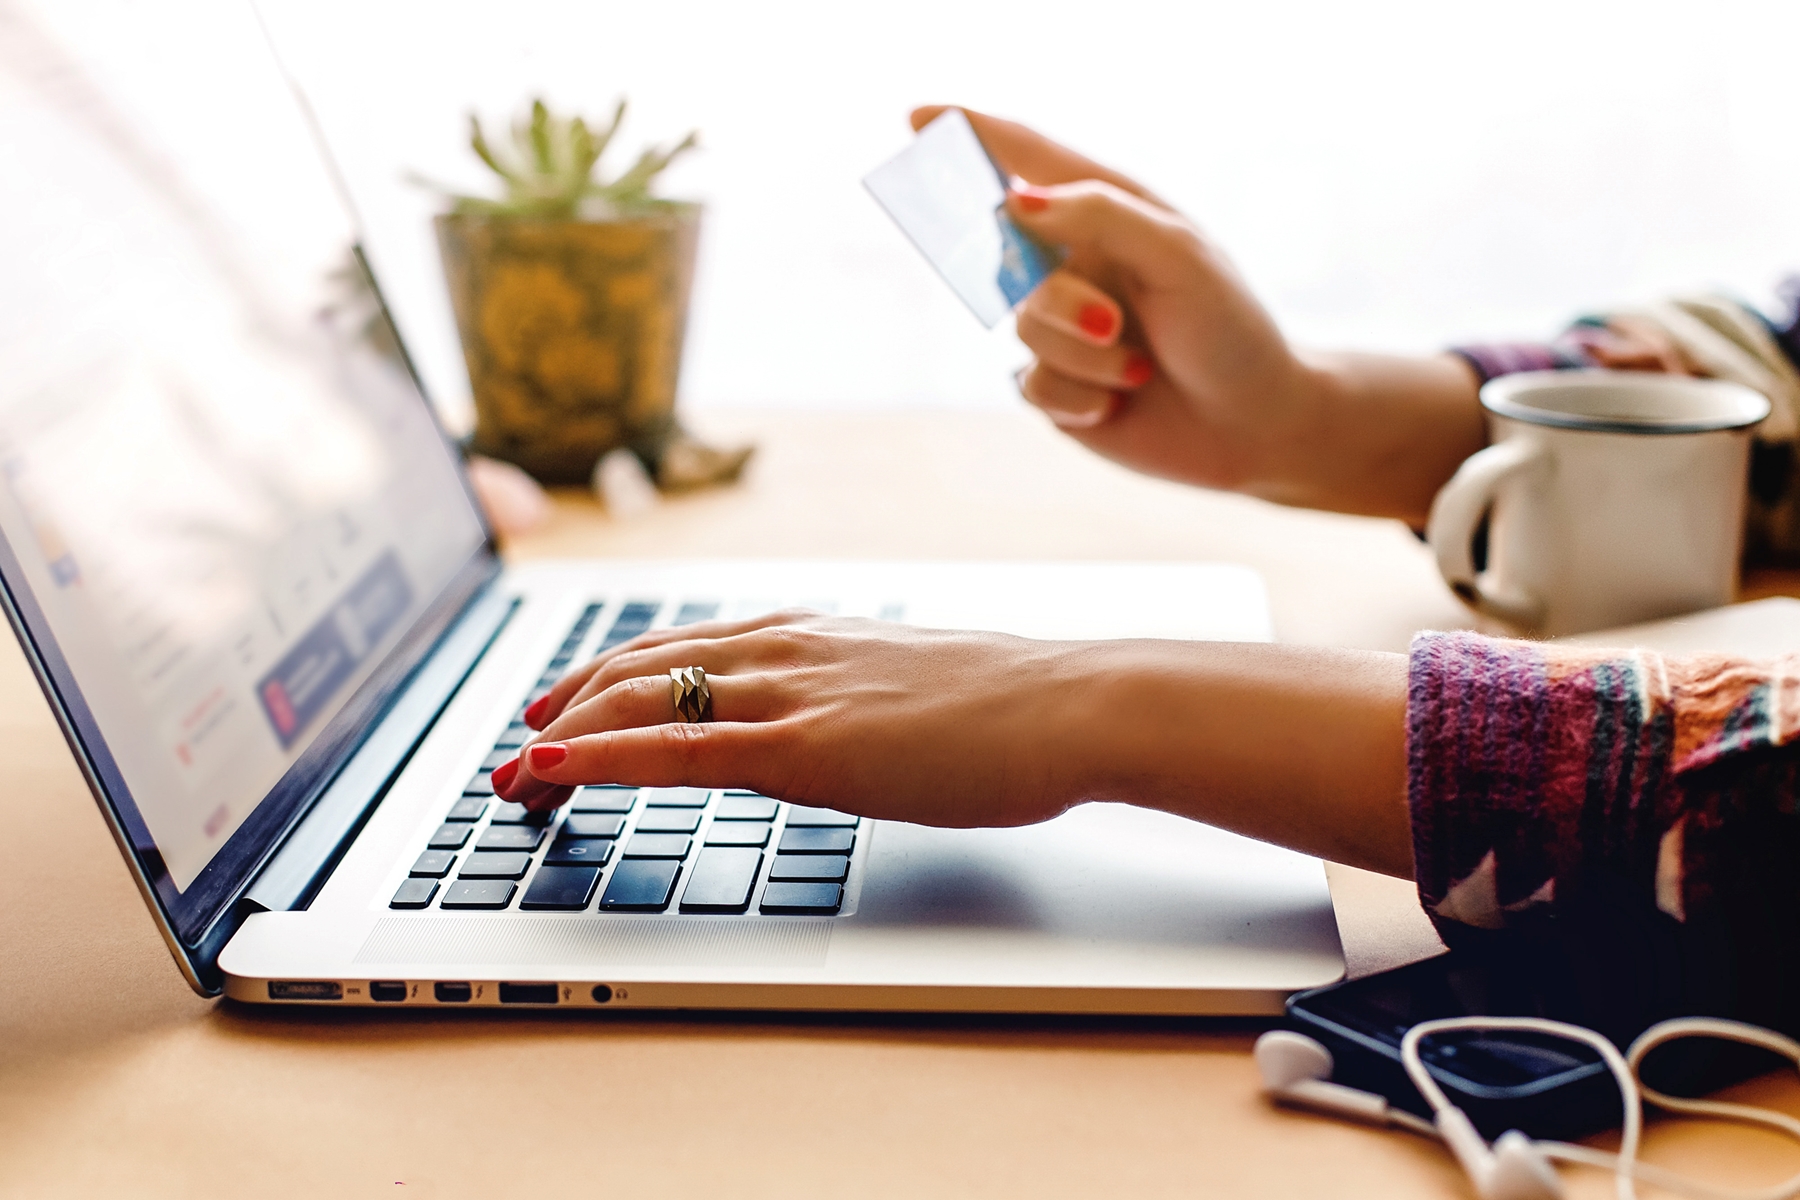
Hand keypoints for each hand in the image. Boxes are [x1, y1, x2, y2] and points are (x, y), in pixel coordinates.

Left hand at [489, 609, 1414, 876]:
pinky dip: (602, 756)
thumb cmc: (1021, 703)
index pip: (692, 641)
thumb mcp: (925, 686)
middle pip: (649, 659)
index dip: (621, 668)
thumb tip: (855, 719)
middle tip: (526, 731)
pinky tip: (556, 767)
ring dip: (568, 729)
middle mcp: (791, 646)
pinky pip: (677, 747)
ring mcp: (794, 692)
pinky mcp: (805, 746)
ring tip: (515, 761)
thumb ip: (869, 694)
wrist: (1077, 703)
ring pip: (645, 697)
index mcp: (819, 632)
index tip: (578, 694)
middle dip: (575, 697)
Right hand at [911, 106, 1483, 523]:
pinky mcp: (1058, 385)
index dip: (972, 135)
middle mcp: (1079, 262)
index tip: (919, 117)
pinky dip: (1077, 397)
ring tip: (1141, 371)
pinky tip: (1119, 405)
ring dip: (1084, 355)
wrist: (1255, 427)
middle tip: (1113, 322)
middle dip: (1059, 299)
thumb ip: (1098, 214)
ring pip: (1022, 327)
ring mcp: (1063, 325)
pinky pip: (1028, 384)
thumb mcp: (1178, 255)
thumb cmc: (1230, 330)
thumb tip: (1014, 201)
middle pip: (1013, 257)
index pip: (1029, 160)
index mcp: (1111, 213)